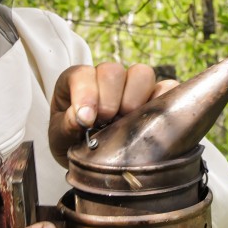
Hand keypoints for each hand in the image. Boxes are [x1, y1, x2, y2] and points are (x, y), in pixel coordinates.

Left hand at [49, 62, 177, 167]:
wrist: (90, 156)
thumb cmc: (71, 140)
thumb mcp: (59, 137)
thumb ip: (65, 126)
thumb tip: (80, 117)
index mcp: (78, 81)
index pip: (82, 74)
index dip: (86, 94)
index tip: (87, 120)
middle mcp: (106, 78)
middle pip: (114, 71)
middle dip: (110, 98)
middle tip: (106, 122)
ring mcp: (133, 85)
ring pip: (142, 73)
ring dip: (135, 98)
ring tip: (127, 122)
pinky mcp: (156, 96)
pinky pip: (167, 87)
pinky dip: (164, 100)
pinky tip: (151, 122)